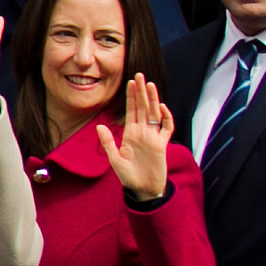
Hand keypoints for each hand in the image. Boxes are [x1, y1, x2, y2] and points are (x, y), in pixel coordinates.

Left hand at [100, 73, 173, 198]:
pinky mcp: (162, 145)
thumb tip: (99, 126)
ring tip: (150, 85)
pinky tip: (160, 107)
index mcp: (130, 134)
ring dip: (153, 99)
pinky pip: (166, 128)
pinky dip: (165, 118)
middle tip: (140, 75)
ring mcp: (153, 137)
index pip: (131, 111)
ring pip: (154, 114)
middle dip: (141, 92)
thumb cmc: (128, 176)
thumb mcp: (115, 159)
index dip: (131, 97)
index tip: (130, 82)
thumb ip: (107, 143)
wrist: (143, 189)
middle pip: (143, 108)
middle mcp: (142, 133)